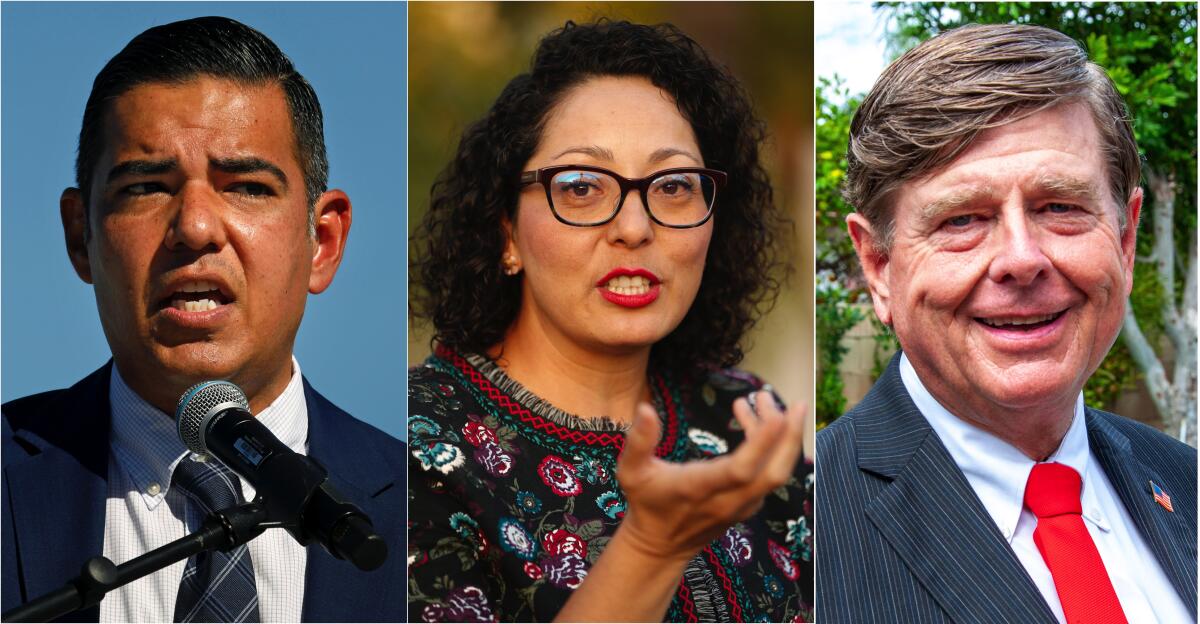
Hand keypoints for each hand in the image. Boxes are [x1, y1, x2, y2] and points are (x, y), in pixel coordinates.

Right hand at [615, 390, 806, 560]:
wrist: (661, 545)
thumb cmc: (646, 502)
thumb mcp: (631, 471)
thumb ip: (638, 441)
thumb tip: (645, 408)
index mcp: (699, 488)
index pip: (740, 469)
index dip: (762, 441)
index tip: (774, 412)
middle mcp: (727, 500)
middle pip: (773, 473)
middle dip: (790, 438)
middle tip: (796, 403)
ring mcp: (742, 505)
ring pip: (775, 473)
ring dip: (782, 438)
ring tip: (765, 402)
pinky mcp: (748, 505)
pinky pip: (768, 474)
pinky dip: (771, 447)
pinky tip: (756, 421)